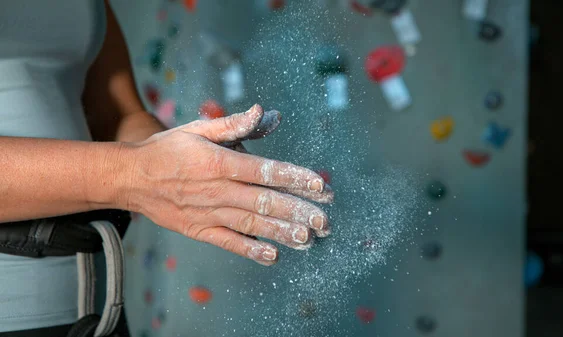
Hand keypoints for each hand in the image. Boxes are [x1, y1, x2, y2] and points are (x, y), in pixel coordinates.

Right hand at [122, 104, 333, 265]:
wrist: (129, 177)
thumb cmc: (166, 149)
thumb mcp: (197, 129)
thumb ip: (233, 124)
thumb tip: (262, 111)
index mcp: (219, 162)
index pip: (264, 170)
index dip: (294, 177)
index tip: (319, 185)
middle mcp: (217, 190)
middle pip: (264, 201)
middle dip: (298, 211)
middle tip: (324, 220)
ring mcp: (208, 213)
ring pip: (252, 224)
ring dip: (282, 232)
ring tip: (309, 238)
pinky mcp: (199, 230)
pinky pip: (228, 242)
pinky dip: (251, 249)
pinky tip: (273, 255)